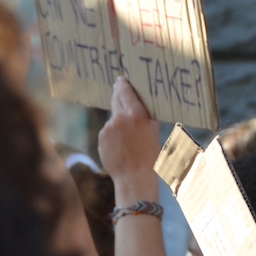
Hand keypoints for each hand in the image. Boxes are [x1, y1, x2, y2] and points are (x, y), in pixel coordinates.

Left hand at [98, 76, 159, 192]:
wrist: (134, 175)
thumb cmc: (150, 154)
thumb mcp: (153, 130)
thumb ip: (143, 116)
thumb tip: (135, 104)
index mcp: (136, 114)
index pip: (126, 92)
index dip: (123, 84)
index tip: (121, 79)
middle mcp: (120, 118)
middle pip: (116, 100)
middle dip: (118, 95)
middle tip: (118, 89)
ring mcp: (108, 128)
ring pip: (113, 119)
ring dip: (118, 122)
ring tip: (128, 137)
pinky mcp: (102, 137)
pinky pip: (108, 131)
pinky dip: (113, 135)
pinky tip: (121, 146)